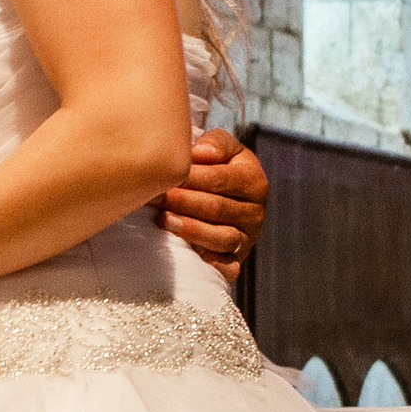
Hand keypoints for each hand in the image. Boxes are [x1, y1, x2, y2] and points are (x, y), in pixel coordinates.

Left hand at [160, 128, 265, 279]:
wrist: (219, 197)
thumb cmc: (213, 168)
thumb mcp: (218, 149)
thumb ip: (214, 144)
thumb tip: (200, 154)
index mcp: (253, 181)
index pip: (221, 179)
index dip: (191, 177)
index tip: (165, 174)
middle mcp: (255, 212)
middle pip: (217, 208)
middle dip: (184, 202)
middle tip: (155, 196)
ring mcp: (246, 239)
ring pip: (221, 237)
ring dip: (190, 229)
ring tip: (164, 220)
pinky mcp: (235, 261)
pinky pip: (226, 267)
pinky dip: (209, 262)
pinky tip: (187, 252)